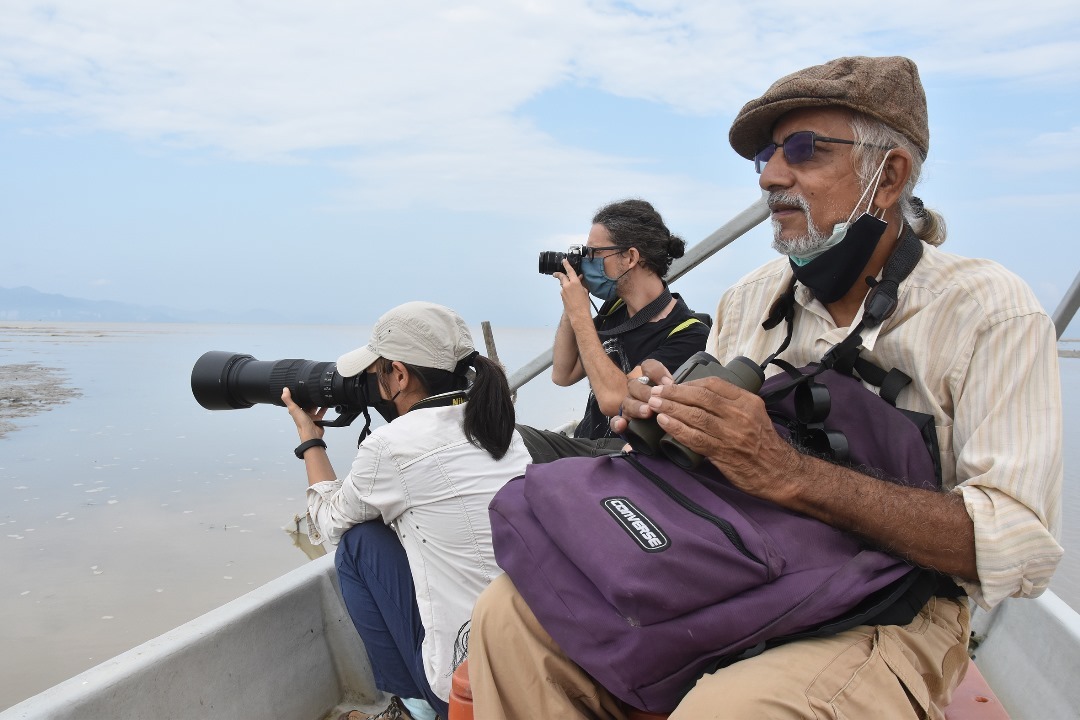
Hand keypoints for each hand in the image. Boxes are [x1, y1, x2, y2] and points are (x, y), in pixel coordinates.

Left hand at [281, 387, 326, 442]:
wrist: (312, 433)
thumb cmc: (302, 424)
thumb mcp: (293, 409)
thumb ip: (288, 399)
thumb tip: (285, 390)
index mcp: (296, 411)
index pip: (295, 401)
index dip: (296, 395)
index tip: (298, 388)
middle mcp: (303, 413)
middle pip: (306, 404)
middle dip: (308, 398)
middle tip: (311, 391)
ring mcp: (310, 416)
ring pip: (314, 407)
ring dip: (316, 402)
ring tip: (319, 396)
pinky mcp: (317, 419)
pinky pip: (321, 411)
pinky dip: (324, 408)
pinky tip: (325, 404)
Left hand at [555, 258, 590, 316]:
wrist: (578, 314)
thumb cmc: (584, 304)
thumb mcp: (585, 291)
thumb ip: (581, 284)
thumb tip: (579, 279)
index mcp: (574, 282)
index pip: (569, 271)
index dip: (566, 264)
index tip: (564, 261)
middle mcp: (567, 286)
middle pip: (561, 276)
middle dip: (558, 274)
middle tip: (556, 273)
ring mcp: (563, 291)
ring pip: (563, 284)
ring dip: (565, 284)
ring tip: (572, 288)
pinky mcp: (562, 296)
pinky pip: (563, 291)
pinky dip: (566, 290)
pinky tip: (572, 295)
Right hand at [608, 359, 673, 433]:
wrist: (656, 424)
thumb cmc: (666, 403)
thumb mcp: (672, 393)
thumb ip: (673, 388)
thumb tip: (672, 385)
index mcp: (648, 379)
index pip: (649, 367)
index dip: (657, 372)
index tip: (668, 382)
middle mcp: (636, 390)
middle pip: (635, 386)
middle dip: (646, 393)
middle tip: (656, 400)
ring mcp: (628, 406)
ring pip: (627, 404)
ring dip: (636, 407)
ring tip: (647, 411)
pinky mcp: (623, 421)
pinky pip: (616, 421)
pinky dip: (617, 423)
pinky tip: (621, 424)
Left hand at [641, 375, 799, 500]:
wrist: (780, 472)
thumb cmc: (764, 444)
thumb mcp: (755, 415)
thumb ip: (732, 406)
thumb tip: (702, 399)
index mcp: (747, 401)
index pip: (714, 384)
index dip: (690, 383)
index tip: (674, 384)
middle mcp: (740, 414)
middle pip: (701, 398)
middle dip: (675, 393)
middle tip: (657, 391)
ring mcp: (731, 434)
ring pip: (695, 416)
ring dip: (671, 408)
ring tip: (655, 404)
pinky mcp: (723, 452)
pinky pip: (694, 438)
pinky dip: (677, 428)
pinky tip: (664, 422)